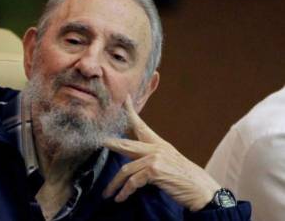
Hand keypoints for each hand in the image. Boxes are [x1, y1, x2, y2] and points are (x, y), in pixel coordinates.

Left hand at [102, 95, 220, 210]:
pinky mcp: (154, 170)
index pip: (141, 125)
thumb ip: (152, 157)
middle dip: (110, 144)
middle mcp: (156, 148)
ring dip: (114, 184)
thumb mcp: (168, 161)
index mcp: (159, 144)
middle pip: (126, 144)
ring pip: (126, 169)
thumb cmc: (184, 176)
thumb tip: (135, 162)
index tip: (125, 99)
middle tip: (99, 142)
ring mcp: (155, 158)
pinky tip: (120, 198)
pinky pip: (132, 182)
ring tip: (107, 192)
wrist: (200, 188)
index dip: (130, 112)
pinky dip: (124, 192)